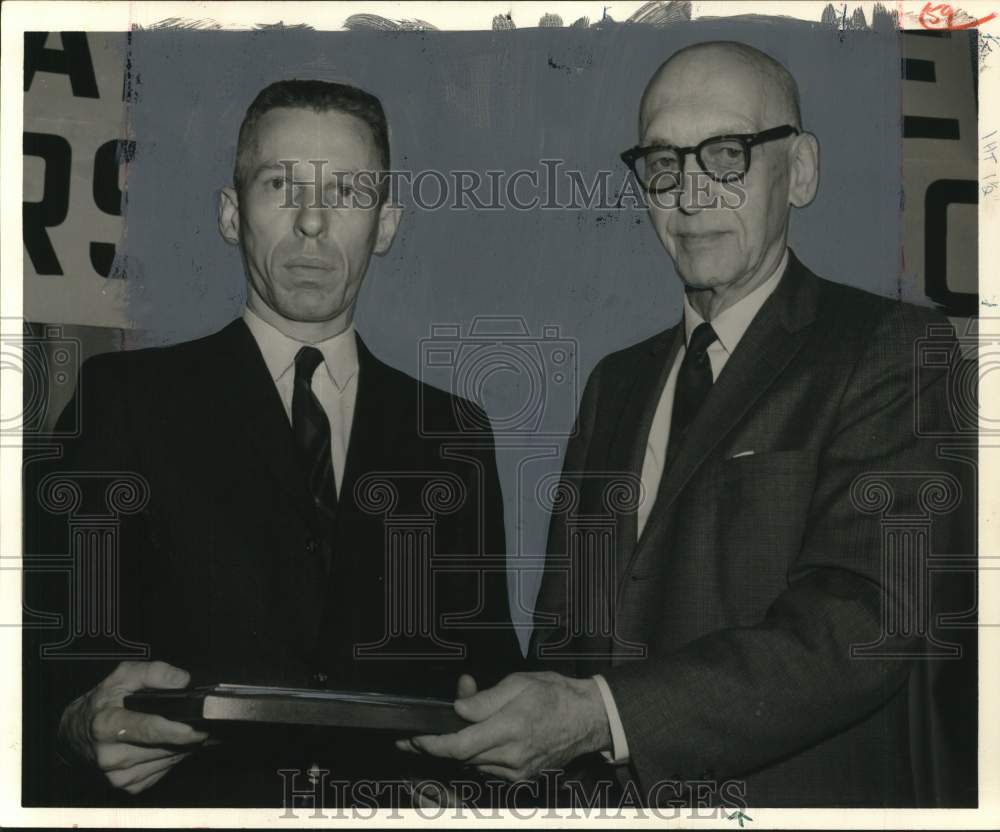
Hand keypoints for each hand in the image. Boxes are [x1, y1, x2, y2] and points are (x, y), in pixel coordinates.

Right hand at [59, 660, 209, 794]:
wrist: (77, 733)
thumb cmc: (102, 702)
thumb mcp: (123, 676)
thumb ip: (154, 673)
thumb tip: (183, 682)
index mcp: (107, 725)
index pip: (148, 730)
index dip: (176, 730)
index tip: (199, 727)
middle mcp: (111, 755)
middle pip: (165, 746)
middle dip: (188, 734)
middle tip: (198, 719)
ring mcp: (119, 775)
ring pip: (169, 759)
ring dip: (183, 745)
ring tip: (182, 728)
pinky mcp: (128, 786)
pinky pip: (164, 770)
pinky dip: (172, 756)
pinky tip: (168, 742)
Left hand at [396, 671, 610, 780]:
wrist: (588, 718)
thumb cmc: (554, 694)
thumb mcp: (518, 683)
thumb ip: (485, 699)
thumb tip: (458, 709)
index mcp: (511, 729)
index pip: (459, 746)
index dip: (431, 745)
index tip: (413, 738)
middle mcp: (512, 756)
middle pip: (461, 758)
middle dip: (438, 744)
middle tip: (422, 729)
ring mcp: (517, 771)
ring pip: (473, 763)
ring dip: (459, 747)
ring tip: (460, 723)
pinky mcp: (522, 777)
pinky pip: (488, 768)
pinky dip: (477, 754)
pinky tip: (479, 737)